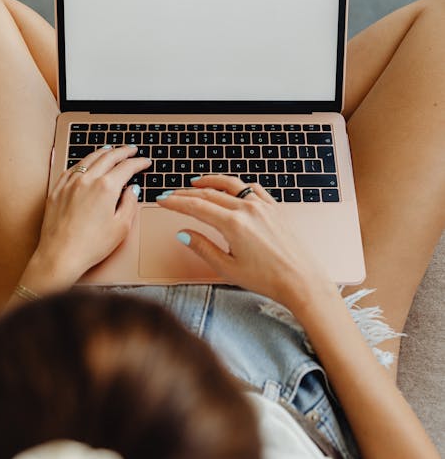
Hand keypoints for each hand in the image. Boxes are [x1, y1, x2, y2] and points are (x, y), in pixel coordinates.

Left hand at [31, 144, 151, 286]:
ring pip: (89, 159)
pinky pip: (72, 168)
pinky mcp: (57, 190)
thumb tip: (132, 190)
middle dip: (123, 151)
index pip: (127, 167)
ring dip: (103, 152)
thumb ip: (130, 203)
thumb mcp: (121, 227)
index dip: (139, 162)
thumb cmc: (91, 246)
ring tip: (111, 150)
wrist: (60, 256)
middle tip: (132, 149)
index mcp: (106, 187)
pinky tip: (86, 163)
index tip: (145, 162)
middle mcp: (87, 180)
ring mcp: (70, 183)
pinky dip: (83, 162)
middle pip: (109, 157)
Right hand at [157, 175, 335, 310]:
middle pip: (210, 193)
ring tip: (196, 183)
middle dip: (187, 193)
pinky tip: (230, 188)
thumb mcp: (228, 268)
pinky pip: (252, 188)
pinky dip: (236, 185)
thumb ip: (203, 247)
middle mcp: (248, 208)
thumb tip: (184, 233)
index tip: (162, 200)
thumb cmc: (268, 279)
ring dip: (210, 182)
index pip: (196, 206)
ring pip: (230, 185)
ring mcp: (263, 205)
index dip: (176, 202)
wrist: (301, 281)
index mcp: (233, 223)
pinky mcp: (274, 207)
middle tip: (171, 194)